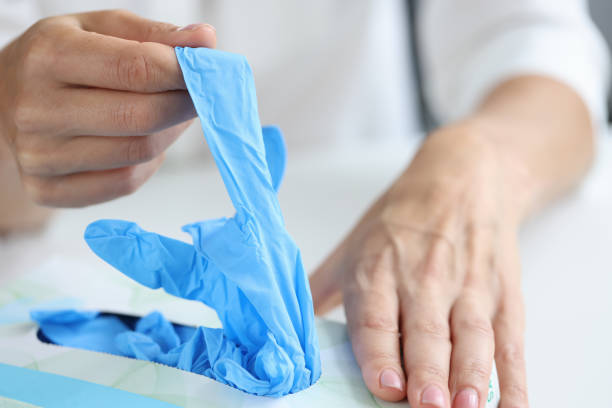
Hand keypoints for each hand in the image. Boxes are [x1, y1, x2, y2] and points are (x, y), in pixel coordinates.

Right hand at [0, 10, 215, 206]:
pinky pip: (123, 183)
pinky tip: (142, 142)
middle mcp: (37, 109)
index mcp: (49, 56)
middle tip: (199, 96)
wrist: (6, 99)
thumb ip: (154, 34)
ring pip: (139, 153)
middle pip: (142, 117)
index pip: (137, 69)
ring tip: (169, 114)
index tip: (206, 72)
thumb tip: (206, 40)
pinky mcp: (46, 190)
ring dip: (169, 134)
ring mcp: (38, 156)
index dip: (184, 73)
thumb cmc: (63, 58)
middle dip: (185, 106)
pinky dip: (147, 165)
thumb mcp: (99, 29)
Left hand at [310, 122, 528, 407]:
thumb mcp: (352, 245)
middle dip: (429, 373)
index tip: (385, 386)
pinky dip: (515, 378)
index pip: (376, 317)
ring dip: (472, 374)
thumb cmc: (403, 218)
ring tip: (468, 406)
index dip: (379, 353)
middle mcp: (423, 278)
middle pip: (426, 332)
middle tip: (428, 405)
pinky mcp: (503, 294)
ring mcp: (468, 287)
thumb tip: (282, 329)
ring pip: (471, 337)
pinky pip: (510, 342)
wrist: (463, 177)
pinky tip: (515, 406)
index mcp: (378, 269)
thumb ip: (319, 289)